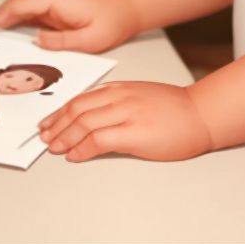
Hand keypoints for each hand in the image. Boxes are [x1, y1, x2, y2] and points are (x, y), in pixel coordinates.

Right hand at [0, 0, 139, 52]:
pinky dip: (22, 23)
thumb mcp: (90, 38)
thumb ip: (61, 41)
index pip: (21, 4)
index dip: (3, 15)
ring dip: (10, 22)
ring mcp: (53, 2)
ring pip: (24, 10)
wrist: (128, 5)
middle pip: (18, 6)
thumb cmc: (113, 18)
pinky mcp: (57, 9)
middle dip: (1, 19)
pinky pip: (34, 15)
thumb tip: (36, 41)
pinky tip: (16, 39)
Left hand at [39, 81, 211, 162]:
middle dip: (57, 124)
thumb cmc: (174, 109)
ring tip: (54, 147)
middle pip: (78, 109)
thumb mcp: (140, 95)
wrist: (200, 113)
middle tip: (44, 137)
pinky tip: (74, 155)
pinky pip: (99, 139)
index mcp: (120, 87)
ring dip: (64, 137)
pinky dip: (82, 148)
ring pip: (84, 123)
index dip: (60, 112)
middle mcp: (120, 96)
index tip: (48, 122)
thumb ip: (117, 101)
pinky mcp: (134, 132)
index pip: (81, 98)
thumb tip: (93, 117)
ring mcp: (127, 113)